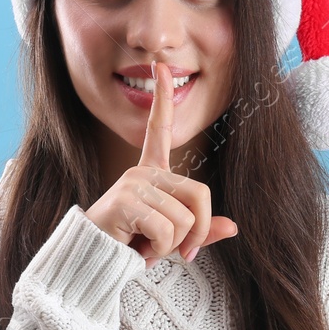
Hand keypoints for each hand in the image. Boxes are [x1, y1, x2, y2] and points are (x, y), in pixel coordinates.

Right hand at [83, 60, 238, 267]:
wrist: (94, 262)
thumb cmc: (131, 245)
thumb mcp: (173, 237)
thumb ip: (201, 230)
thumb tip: (234, 227)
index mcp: (151, 172)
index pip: (160, 129)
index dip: (162, 98)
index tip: (161, 67)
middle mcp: (141, 172)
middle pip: (200, 194)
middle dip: (198, 231)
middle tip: (182, 251)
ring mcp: (133, 184)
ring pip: (185, 219)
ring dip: (174, 245)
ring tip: (148, 246)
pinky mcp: (126, 201)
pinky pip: (168, 230)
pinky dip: (161, 249)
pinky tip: (140, 248)